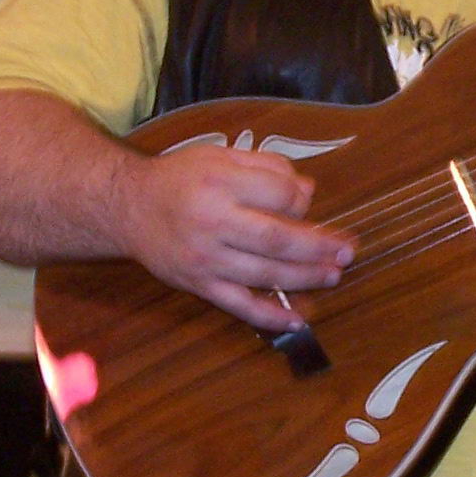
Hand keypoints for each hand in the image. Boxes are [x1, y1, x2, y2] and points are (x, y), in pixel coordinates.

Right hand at [119, 143, 354, 334]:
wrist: (128, 207)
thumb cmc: (179, 179)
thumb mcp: (220, 156)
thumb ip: (265, 168)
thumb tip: (307, 192)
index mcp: (220, 182)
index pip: (279, 194)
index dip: (302, 201)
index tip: (307, 204)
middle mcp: (213, 221)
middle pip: (277, 239)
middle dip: (319, 246)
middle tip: (347, 250)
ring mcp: (206, 258)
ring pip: (265, 274)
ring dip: (305, 278)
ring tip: (333, 275)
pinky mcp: (199, 285)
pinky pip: (240, 305)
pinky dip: (270, 316)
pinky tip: (297, 320)